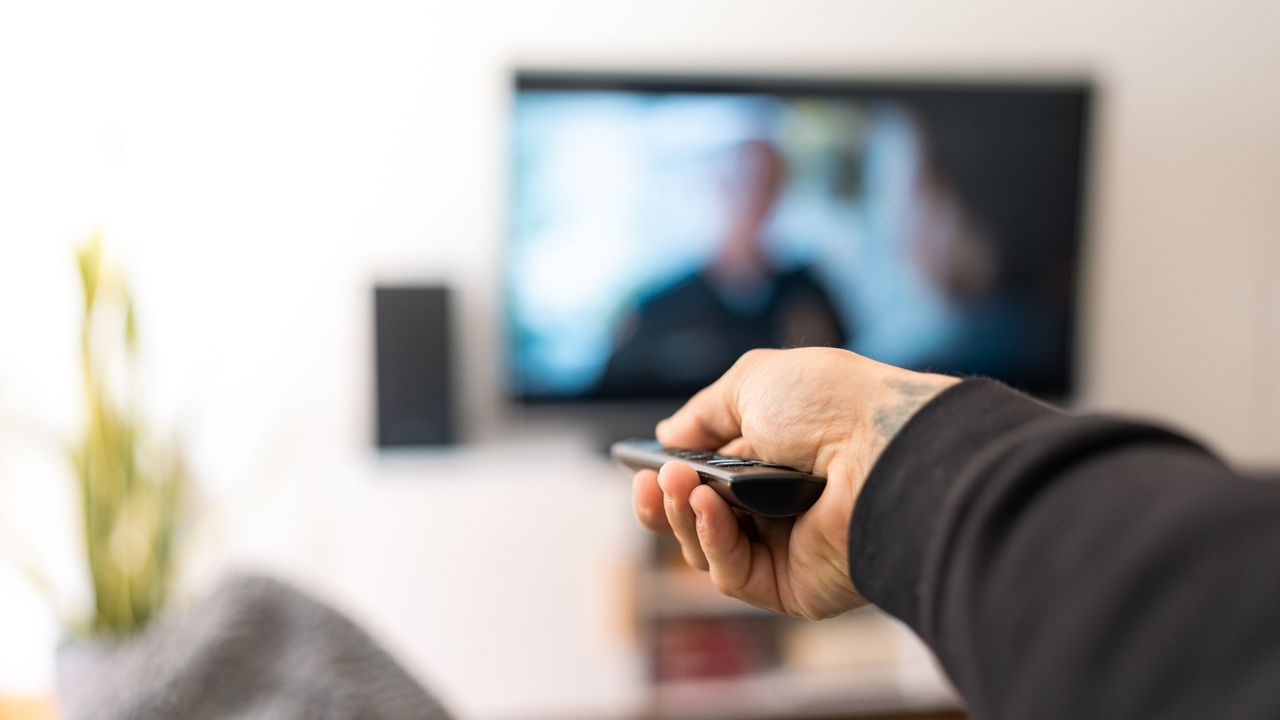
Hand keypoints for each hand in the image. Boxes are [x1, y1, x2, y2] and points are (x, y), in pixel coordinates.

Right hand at [632, 347, 958, 618]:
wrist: (886, 449)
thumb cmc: (830, 406)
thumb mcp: (755, 383)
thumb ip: (705, 411)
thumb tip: (668, 435)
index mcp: (773, 456)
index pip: (707, 477)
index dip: (670, 474)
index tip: (644, 466)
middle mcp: (778, 504)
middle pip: (696, 520)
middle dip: (665, 502)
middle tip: (650, 482)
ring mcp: (785, 548)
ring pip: (706, 550)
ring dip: (683, 516)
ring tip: (680, 483)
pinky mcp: (793, 587)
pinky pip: (734, 574)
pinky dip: (712, 541)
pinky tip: (711, 507)